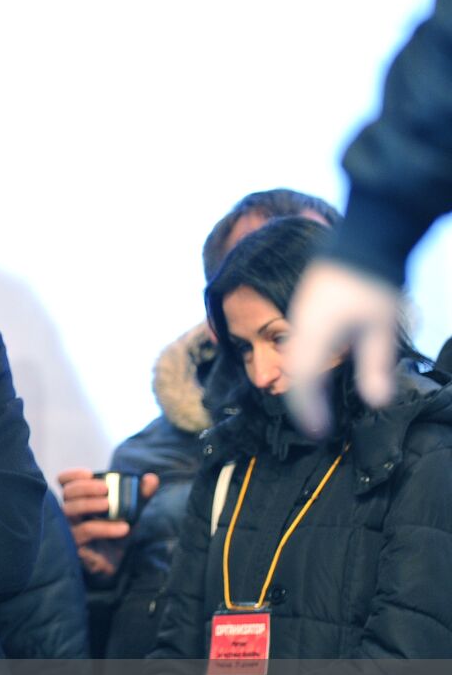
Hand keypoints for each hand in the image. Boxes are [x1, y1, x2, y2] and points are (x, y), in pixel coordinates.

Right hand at [56, 468, 158, 575]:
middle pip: (67, 493)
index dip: (73, 475)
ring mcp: (69, 528)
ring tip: (109, 504)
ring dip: (89, 504)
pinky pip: (85, 531)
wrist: (116, 563)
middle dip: (85, 487)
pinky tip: (123, 528)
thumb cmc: (117, 533)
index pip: (65, 482)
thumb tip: (151, 478)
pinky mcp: (74, 545)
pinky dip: (105, 528)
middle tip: (106, 488)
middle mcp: (69, 512)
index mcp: (79, 499)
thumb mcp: (130, 512)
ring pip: (70, 510)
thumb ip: (139, 495)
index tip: (90, 473)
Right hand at [285, 260, 401, 436]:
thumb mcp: (382, 329)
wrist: (361, 243)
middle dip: (302, 402)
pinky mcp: (304, 312)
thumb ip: (376, 366)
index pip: (304, 383)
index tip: (319, 431)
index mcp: (315, 336)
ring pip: (292, 361)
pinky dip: (303, 367)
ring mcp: (298, 319)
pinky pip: (295, 348)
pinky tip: (318, 373)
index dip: (309, 410)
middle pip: (293, 375)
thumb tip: (378, 401)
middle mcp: (299, 330)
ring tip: (317, 403)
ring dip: (302, 385)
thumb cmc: (373, 284)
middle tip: (317, 423)